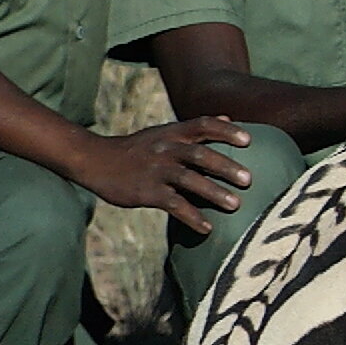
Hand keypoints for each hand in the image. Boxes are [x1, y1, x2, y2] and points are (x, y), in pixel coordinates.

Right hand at [72, 117, 253, 235]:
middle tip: (249, 180)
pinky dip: (191, 217)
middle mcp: (166, 149)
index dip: (227, 131)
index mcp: (172, 133)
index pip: (203, 125)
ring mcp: (156, 171)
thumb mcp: (165, 132)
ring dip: (213, 193)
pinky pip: (173, 204)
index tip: (249, 141)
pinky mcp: (146, 192)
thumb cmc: (138, 148)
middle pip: (199, 154)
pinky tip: (207, 228)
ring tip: (236, 205)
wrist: (96, 160)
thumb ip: (196, 128)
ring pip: (188, 180)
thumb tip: (228, 117)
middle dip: (225, 166)